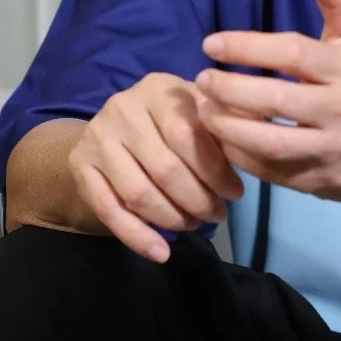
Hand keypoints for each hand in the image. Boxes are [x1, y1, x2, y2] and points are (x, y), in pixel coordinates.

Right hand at [68, 73, 243, 261]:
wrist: (113, 130)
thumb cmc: (172, 122)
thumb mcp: (199, 110)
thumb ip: (227, 121)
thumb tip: (260, 131)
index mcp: (158, 88)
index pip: (189, 135)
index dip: (216, 170)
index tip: (236, 193)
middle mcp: (123, 107)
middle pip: (165, 168)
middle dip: (197, 200)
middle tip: (217, 215)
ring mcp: (97, 136)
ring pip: (138, 192)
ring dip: (172, 218)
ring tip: (194, 226)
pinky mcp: (80, 165)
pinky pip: (108, 210)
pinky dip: (137, 236)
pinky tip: (162, 252)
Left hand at [194, 0, 340, 200]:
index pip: (290, 53)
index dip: (247, 47)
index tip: (212, 44)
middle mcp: (340, 109)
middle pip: (274, 99)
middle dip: (228, 89)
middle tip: (202, 79)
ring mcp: (328, 149)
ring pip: (268, 141)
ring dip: (227, 126)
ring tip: (203, 110)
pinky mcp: (317, 181)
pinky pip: (270, 170)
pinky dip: (240, 155)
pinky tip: (222, 138)